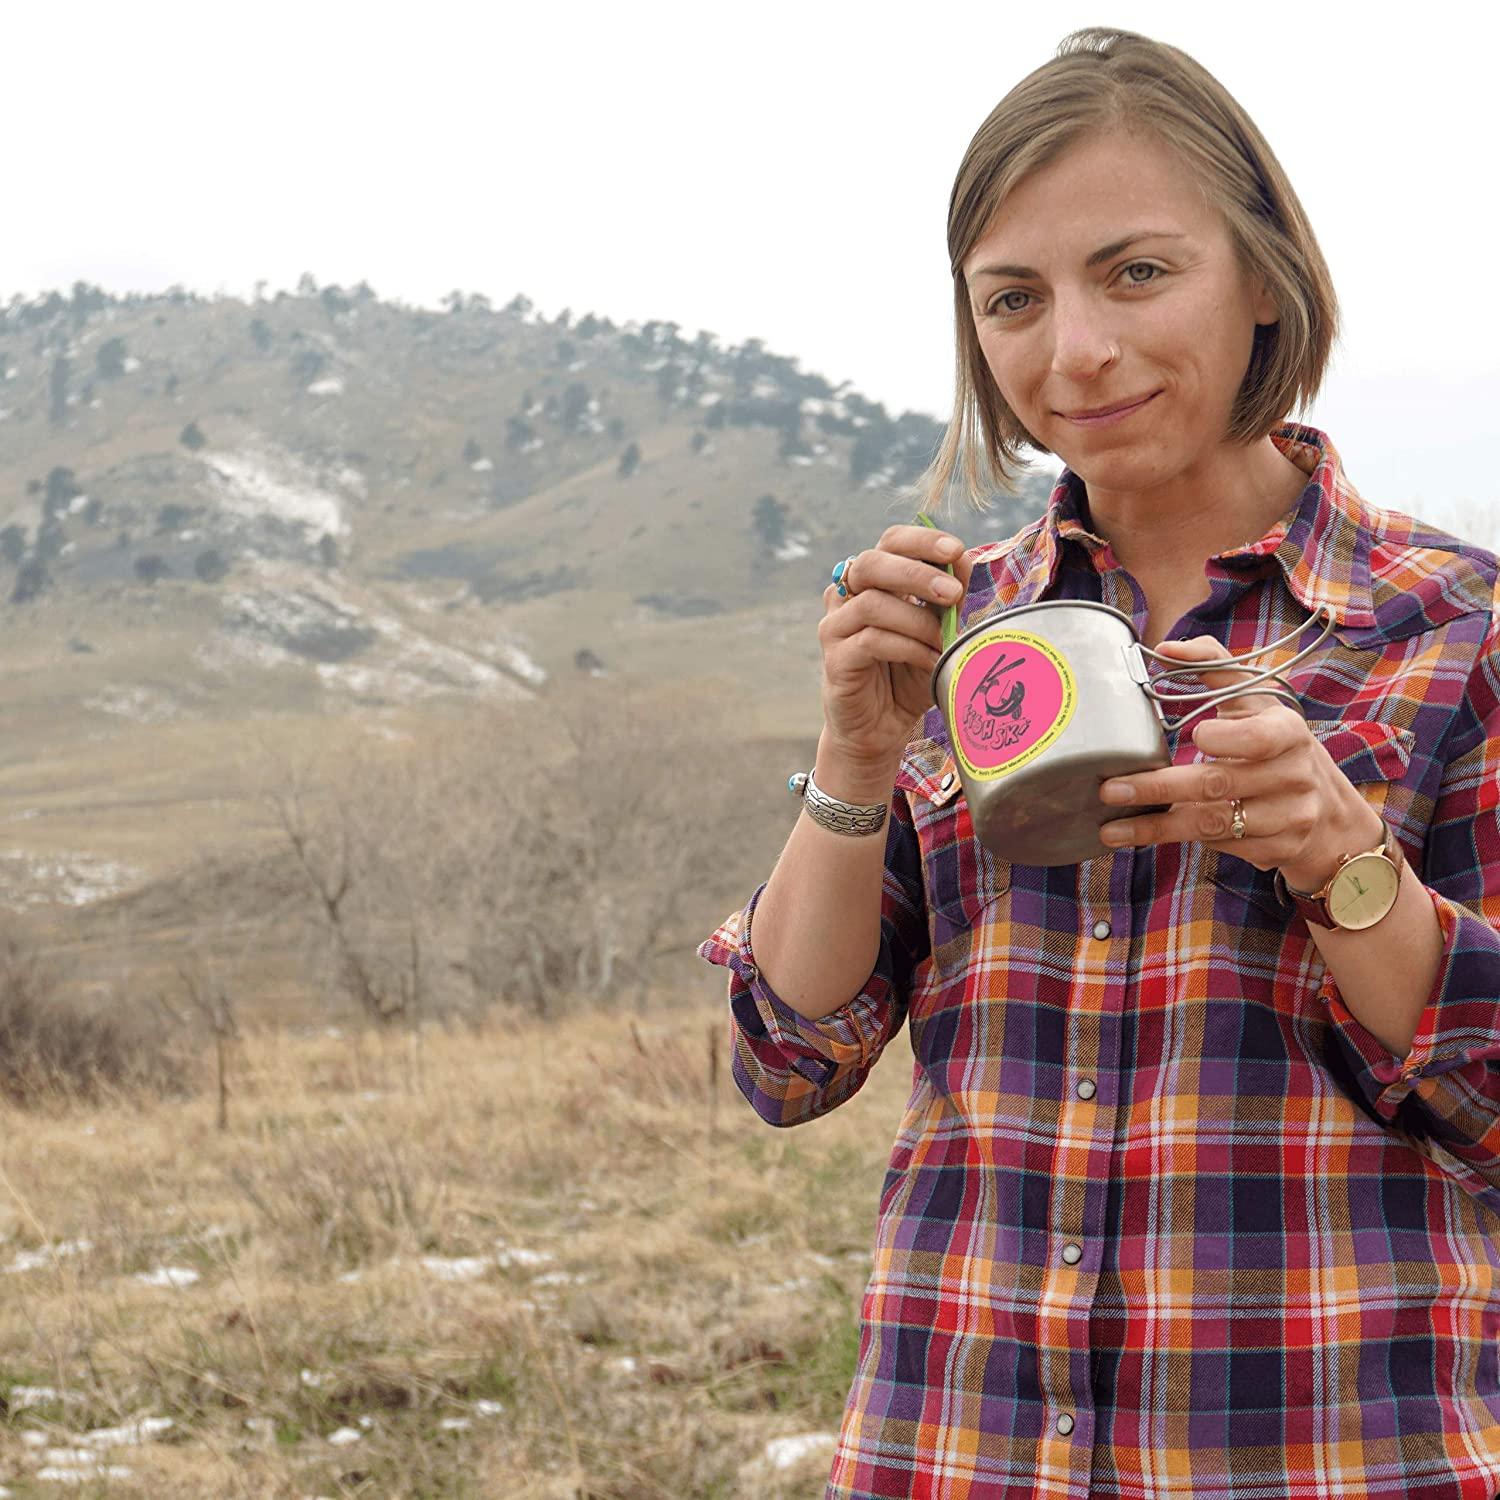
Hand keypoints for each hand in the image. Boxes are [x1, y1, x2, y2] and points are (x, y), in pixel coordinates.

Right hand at [818, 523, 973, 776]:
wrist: (882, 729)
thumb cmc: (909, 675)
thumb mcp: (937, 632)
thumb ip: (946, 599)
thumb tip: (963, 561)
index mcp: (874, 581)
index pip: (890, 542)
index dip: (921, 540)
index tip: (955, 550)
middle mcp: (847, 597)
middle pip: (872, 563)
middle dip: (916, 573)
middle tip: (953, 593)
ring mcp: (836, 627)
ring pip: (872, 603)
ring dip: (917, 620)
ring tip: (943, 641)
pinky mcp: (835, 659)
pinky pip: (871, 640)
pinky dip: (908, 648)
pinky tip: (930, 661)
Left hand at [1094, 634, 1383, 888]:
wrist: (1328, 812)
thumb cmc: (1275, 744)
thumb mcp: (1257, 703)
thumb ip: (1215, 667)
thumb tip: (1165, 649)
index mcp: (1288, 732)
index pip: (1259, 738)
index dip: (1224, 738)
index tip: (1193, 736)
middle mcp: (1294, 776)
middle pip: (1218, 785)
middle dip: (1158, 789)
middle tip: (1111, 789)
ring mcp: (1289, 818)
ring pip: (1213, 825)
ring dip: (1157, 827)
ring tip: (1112, 828)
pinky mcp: (1278, 851)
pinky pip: (1222, 847)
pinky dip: (1185, 841)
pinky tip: (1152, 835)